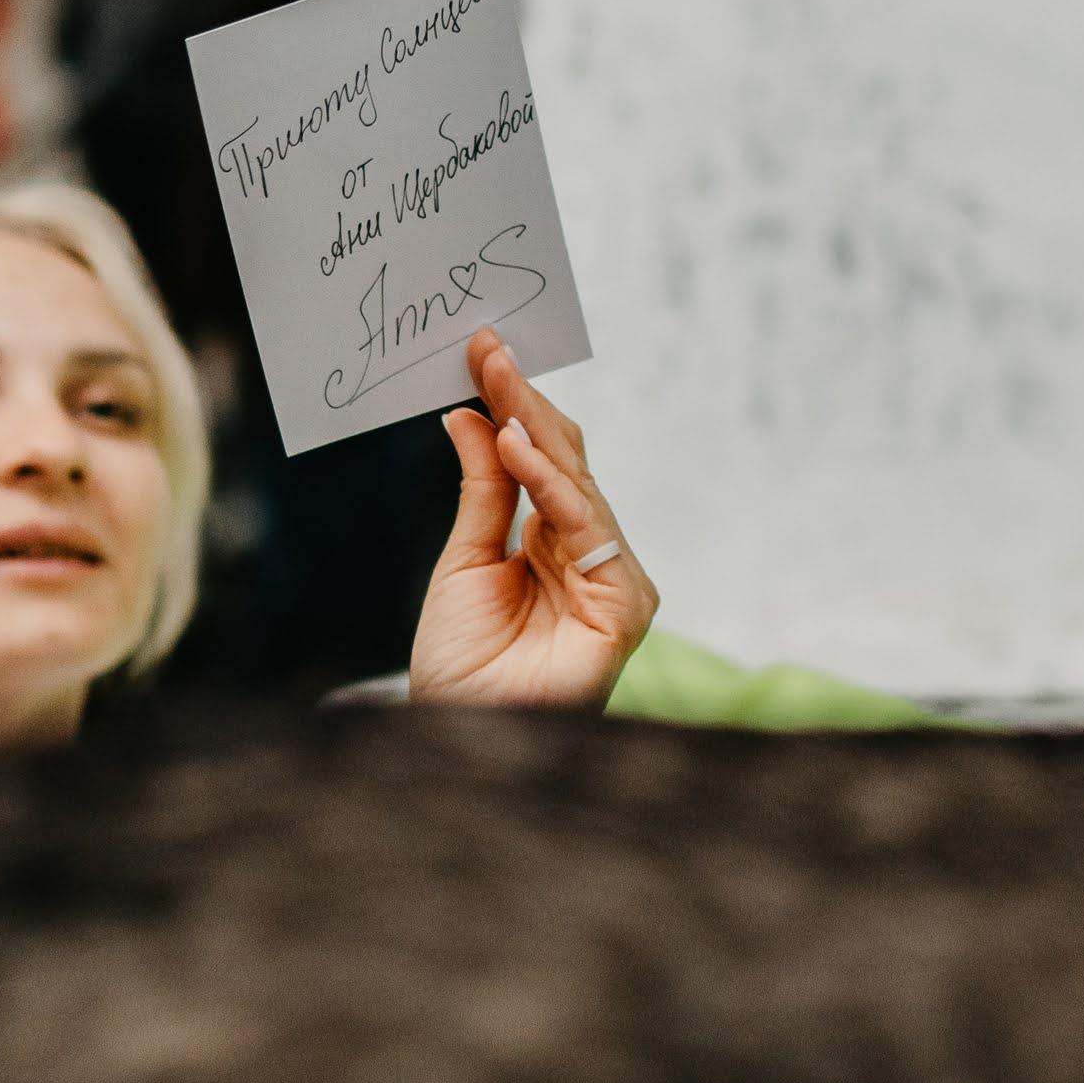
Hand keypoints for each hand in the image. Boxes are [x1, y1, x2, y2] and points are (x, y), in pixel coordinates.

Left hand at [408, 328, 658, 708]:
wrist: (459, 737)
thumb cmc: (462, 666)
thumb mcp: (463, 562)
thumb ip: (483, 492)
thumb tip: (471, 416)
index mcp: (555, 546)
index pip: (543, 460)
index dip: (513, 405)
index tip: (481, 351)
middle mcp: (590, 556)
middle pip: (564, 462)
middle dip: (523, 401)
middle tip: (487, 345)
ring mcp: (612, 579)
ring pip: (577, 483)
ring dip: (534, 425)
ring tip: (495, 376)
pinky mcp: (624, 605)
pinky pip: (585, 526)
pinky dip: (550, 482)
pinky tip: (515, 442)